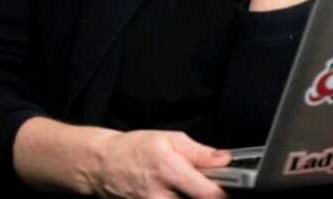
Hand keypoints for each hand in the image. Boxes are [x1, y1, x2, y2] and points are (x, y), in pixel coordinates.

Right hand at [14, 118, 228, 198]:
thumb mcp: (169, 139)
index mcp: (170, 170)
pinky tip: (177, 194)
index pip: (207, 193)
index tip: (231, 189)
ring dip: (191, 198)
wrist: (101, 165)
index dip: (224, 194)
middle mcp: (160, 195)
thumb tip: (225, 159)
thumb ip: (199, 152)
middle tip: (211, 189)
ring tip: (191, 190)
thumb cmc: (135, 148)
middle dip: (208, 198)